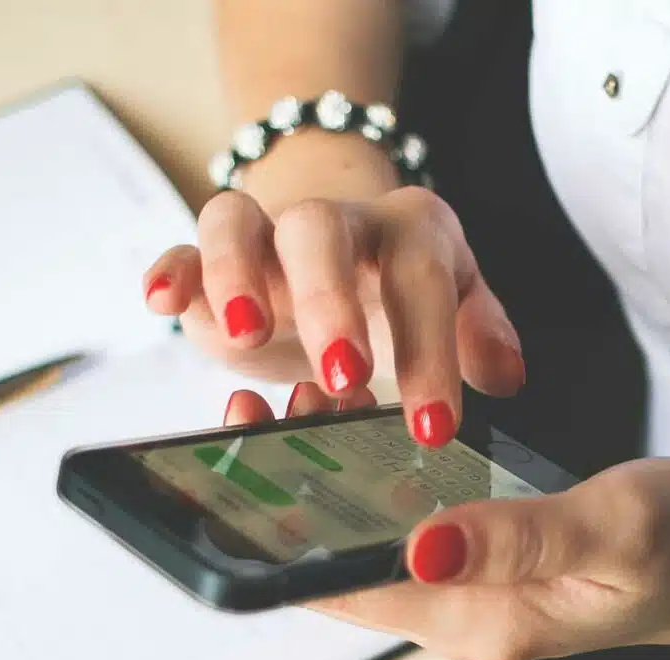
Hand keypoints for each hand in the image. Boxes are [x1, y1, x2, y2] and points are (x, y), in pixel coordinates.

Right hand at [145, 150, 524, 448]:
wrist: (345, 253)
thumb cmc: (404, 293)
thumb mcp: (456, 310)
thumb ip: (480, 337)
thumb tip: (506, 376)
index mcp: (412, 233)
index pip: (421, 281)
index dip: (430, 352)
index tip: (433, 428)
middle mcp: (337, 221)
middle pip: (323, 234)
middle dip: (331, 304)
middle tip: (343, 377)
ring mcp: (265, 235)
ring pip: (238, 222)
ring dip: (237, 274)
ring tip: (244, 332)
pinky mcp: (210, 259)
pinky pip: (184, 246)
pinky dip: (172, 268)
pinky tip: (163, 301)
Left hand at [223, 388, 669, 659]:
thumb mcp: (615, 528)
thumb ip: (518, 537)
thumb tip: (417, 546)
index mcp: (487, 619)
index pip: (353, 586)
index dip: (284, 531)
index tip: (240, 461)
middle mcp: (470, 615)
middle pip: (349, 566)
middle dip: (293, 495)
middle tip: (260, 403)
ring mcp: (482, 592)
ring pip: (378, 540)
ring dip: (332, 480)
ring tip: (303, 395)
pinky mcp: (498, 563)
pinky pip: (416, 526)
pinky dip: (381, 477)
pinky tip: (366, 423)